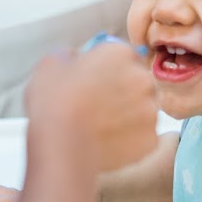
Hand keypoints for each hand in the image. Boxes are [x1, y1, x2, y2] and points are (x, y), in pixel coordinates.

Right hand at [25, 43, 157, 172]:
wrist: (62, 147)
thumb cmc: (54, 104)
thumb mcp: (50, 64)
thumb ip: (70, 55)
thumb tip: (76, 59)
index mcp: (120, 53)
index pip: (123, 55)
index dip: (108, 68)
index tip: (96, 80)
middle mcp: (142, 78)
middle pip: (137, 81)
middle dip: (122, 90)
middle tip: (98, 104)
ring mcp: (150, 110)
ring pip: (142, 109)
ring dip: (128, 114)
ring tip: (101, 125)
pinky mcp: (151, 139)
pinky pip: (142, 135)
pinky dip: (129, 139)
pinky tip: (108, 141)